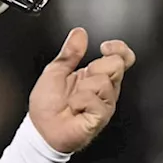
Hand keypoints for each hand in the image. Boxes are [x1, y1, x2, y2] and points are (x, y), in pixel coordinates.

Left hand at [28, 27, 135, 153]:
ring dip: (83, 88)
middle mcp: (103, 88)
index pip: (120, 57)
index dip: (118, 49)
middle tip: (81, 81)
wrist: (41, 129)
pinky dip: (80, 102)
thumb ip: (69, 52)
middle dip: (96, 67)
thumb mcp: (55, 71)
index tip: (105, 46)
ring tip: (73, 99)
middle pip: (117, 65)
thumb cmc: (46, 106)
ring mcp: (105, 103)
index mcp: (93, 75)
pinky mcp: (101, 116)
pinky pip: (95, 100)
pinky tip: (75, 109)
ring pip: (105, 82)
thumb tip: (79, 34)